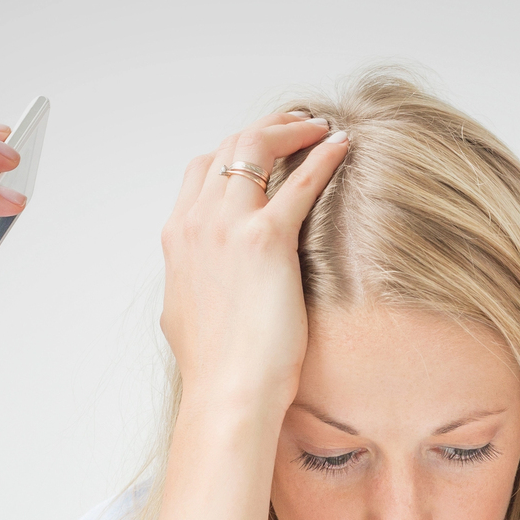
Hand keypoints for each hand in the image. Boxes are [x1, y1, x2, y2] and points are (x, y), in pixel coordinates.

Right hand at [159, 112, 347, 400]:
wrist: (227, 394)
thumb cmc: (216, 368)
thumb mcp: (186, 313)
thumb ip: (194, 281)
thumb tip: (199, 280)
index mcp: (178, 239)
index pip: (202, 169)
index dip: (236, 151)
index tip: (265, 150)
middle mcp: (196, 223)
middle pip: (229, 147)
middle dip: (267, 129)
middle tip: (300, 126)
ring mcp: (226, 227)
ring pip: (255, 147)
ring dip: (292, 130)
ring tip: (320, 127)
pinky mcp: (265, 240)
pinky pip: (299, 181)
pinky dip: (322, 156)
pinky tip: (342, 145)